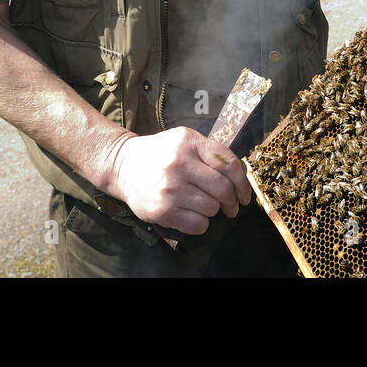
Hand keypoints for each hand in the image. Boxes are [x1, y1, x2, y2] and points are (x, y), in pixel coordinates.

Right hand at [104, 127, 251, 234]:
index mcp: (189, 143)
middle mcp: (180, 164)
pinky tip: (192, 215)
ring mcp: (170, 188)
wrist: (122, 165)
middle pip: (223, 189)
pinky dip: (201, 224)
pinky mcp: (162, 210)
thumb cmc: (160, 154)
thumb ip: (209, 153)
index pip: (229, 164)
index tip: (244, 195)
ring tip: (201, 205)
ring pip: (212, 208)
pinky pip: (198, 225)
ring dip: (212, 211)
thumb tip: (240, 177)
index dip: (243, 183)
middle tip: (230, 207)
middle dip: (231, 202)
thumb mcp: (184, 141)